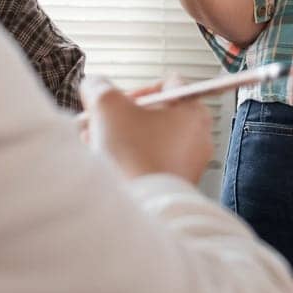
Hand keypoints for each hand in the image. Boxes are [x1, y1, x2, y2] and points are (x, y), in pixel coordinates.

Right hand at [81, 75, 213, 182]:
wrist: (140, 208)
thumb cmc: (133, 156)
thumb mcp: (107, 106)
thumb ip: (98, 86)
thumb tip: (93, 84)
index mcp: (193, 112)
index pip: (166, 85)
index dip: (135, 91)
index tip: (116, 103)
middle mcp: (198, 138)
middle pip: (154, 115)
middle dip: (121, 119)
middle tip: (102, 125)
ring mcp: (189, 165)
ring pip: (148, 141)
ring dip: (120, 140)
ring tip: (97, 147)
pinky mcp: (175, 187)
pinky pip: (150, 165)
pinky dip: (129, 163)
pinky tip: (107, 169)